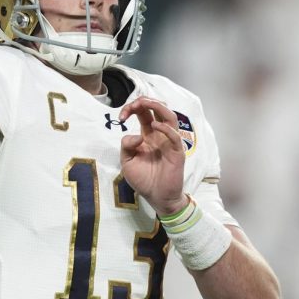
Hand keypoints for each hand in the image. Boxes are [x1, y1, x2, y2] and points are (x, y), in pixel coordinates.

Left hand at [118, 97, 186, 215]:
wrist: (157, 197)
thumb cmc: (144, 179)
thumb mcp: (126, 162)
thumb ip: (126, 146)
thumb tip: (135, 136)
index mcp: (148, 135)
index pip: (143, 112)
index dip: (131, 108)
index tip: (121, 117)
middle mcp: (160, 135)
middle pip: (157, 108)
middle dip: (144, 101)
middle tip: (132, 106)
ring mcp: (169, 142)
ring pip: (170, 116)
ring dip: (157, 106)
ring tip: (145, 104)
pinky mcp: (176, 153)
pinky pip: (174, 136)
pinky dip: (165, 128)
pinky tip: (154, 126)